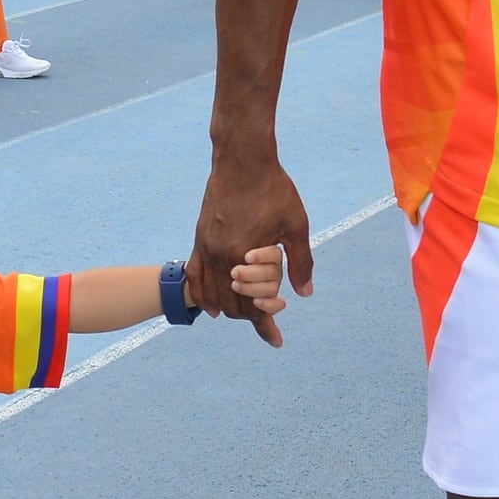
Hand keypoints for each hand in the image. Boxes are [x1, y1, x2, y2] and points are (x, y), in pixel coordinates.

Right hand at [191, 142, 311, 340]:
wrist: (242, 158)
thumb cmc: (273, 188)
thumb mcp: (295, 225)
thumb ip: (300, 262)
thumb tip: (303, 293)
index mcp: (246, 256)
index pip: (253, 305)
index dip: (265, 325)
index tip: (276, 340)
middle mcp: (221, 256)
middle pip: (232, 305)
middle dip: (249, 318)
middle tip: (267, 323)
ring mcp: (206, 247)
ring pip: (211, 294)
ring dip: (228, 309)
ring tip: (243, 315)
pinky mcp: (199, 238)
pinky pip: (195, 276)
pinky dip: (202, 295)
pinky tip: (211, 306)